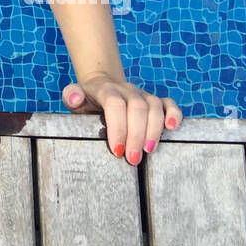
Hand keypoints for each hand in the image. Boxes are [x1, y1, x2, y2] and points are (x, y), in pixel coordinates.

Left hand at [62, 75, 182, 164]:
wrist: (101, 86)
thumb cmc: (88, 101)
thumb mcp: (74, 98)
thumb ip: (71, 96)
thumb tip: (74, 99)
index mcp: (106, 90)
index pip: (114, 104)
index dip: (118, 127)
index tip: (117, 151)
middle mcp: (126, 90)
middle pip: (137, 107)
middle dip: (136, 135)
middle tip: (132, 159)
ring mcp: (142, 94)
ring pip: (154, 106)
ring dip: (154, 129)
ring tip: (148, 151)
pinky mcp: (154, 101)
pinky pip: (168, 103)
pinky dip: (174, 114)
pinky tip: (172, 128)